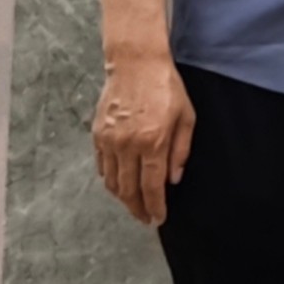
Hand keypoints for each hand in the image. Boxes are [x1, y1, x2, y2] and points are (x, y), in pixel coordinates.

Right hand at [92, 54, 194, 226]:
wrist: (136, 64)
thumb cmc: (167, 87)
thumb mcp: (187, 116)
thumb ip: (180, 151)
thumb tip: (173, 180)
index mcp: (153, 142)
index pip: (151, 186)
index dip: (155, 207)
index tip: (158, 219)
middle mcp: (127, 145)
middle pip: (128, 190)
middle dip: (137, 209)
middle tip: (145, 218)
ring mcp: (109, 141)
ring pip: (112, 182)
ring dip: (122, 197)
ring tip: (134, 204)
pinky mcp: (97, 135)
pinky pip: (102, 166)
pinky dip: (110, 179)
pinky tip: (120, 183)